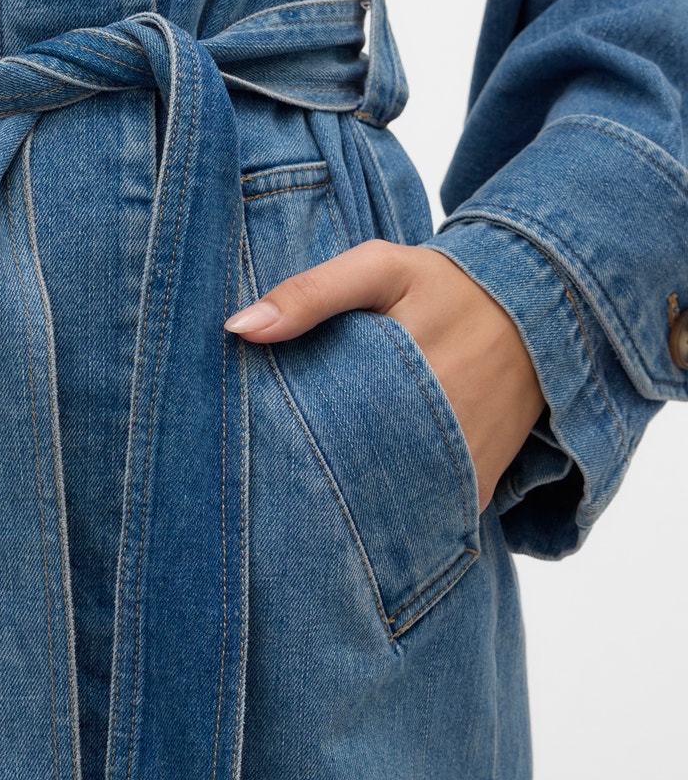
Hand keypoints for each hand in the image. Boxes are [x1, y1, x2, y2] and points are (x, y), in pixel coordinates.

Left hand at [224, 240, 545, 511]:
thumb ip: (311, 292)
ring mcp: (462, 463)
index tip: (251, 445)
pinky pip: (426, 511)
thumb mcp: (380, 268)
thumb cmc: (447, 285)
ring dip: (352, 497)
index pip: (324, 427)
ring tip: (312, 492)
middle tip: (273, 475)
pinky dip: (395, 508)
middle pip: (351, 473)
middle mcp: (439, 427)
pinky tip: (365, 496)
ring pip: (387, 502)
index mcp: (406, 370)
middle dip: (311, 476)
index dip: (284, 440)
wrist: (539, 310)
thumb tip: (240, 327)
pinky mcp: (480, 484)